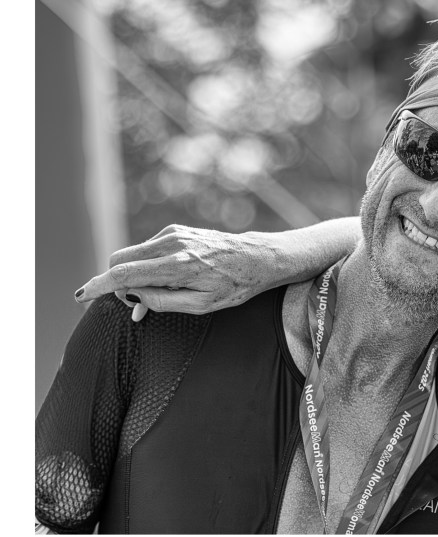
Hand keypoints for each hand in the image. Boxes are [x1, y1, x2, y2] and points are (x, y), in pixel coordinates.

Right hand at [74, 225, 276, 319]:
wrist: (257, 257)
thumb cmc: (234, 286)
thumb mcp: (202, 305)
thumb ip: (163, 302)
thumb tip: (133, 296)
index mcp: (178, 266)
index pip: (124, 274)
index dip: (99, 286)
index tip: (82, 296)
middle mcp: (172, 244)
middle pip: (119, 260)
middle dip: (115, 282)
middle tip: (133, 302)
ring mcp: (173, 234)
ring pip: (131, 254)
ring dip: (133, 274)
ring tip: (161, 292)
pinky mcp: (175, 231)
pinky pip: (146, 249)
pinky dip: (146, 265)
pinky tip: (167, 278)